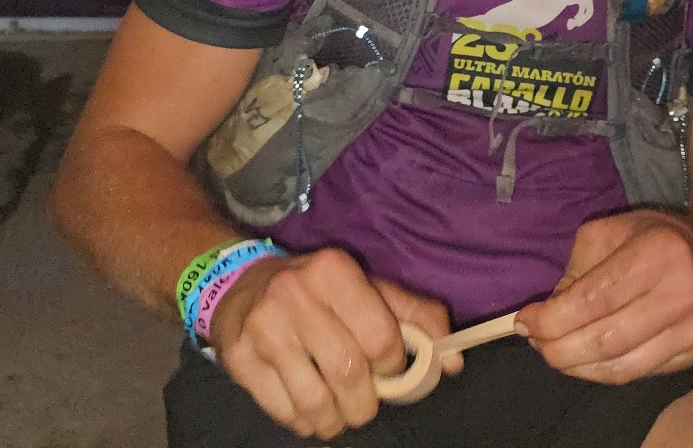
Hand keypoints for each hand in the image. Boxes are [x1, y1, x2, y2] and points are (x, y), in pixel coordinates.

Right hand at [208, 248, 457, 438]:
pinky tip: (310, 409)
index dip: (394, 367)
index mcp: (334, 270)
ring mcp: (263, 327)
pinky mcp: (239, 358)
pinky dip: (306, 422)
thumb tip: (454, 362)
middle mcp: (296, 294)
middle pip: (349, 373)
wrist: (240, 284)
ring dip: (336, 420)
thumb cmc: (317, 290)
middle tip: (365, 403)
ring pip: (315, 401)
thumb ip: (416, 318)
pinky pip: (284, 411)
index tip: (388, 371)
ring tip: (339, 413)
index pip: (381, 338)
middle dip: (366, 403)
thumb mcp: (367, 288)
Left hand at [515, 208, 692, 383]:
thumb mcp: (607, 234)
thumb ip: (574, 274)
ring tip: (555, 353)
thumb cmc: (652, 238)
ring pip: (621, 367)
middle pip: (606, 339)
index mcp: (659, 252)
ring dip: (577, 367)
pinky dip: (602, 372)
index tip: (525, 322)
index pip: (594, 300)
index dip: (552, 319)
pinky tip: (584, 360)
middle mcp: (683, 293)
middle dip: (559, 348)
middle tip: (535, 343)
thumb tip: (543, 317)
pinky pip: (637, 374)